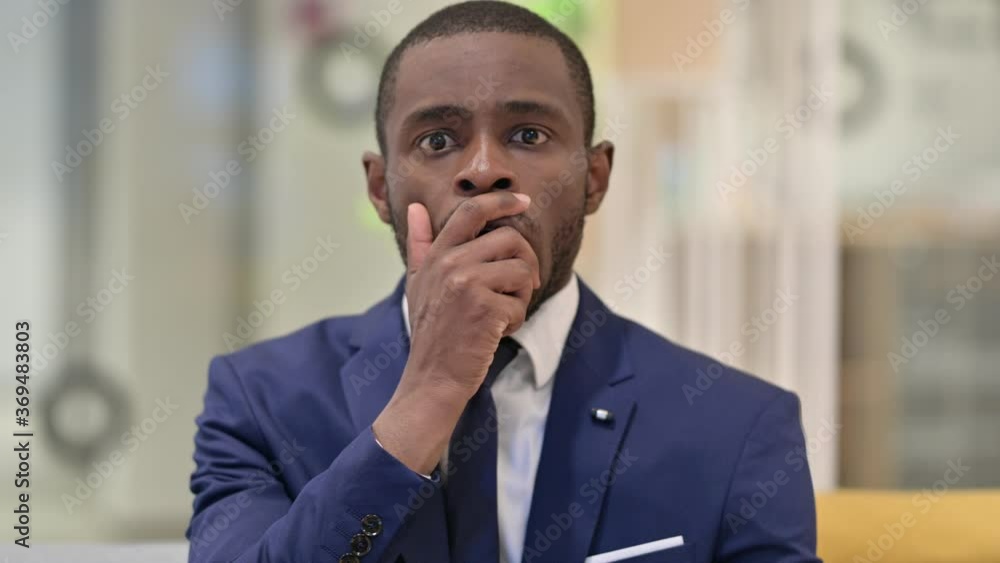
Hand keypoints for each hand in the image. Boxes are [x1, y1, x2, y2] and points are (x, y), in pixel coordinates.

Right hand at [403, 191, 539, 395]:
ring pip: (521, 270)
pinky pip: (521, 303)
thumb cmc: (431, 332)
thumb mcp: (418, 284)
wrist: (432, 377)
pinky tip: (495, 333)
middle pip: (509, 238)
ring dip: (520, 296)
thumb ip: (420, 245)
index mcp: (437, 255)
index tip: (523, 201)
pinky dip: (516, 320)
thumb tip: (415, 208)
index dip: (502, 200)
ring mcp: (468, 284)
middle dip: (525, 262)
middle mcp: (450, 264)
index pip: (471, 211)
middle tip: (523, 286)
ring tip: (501, 314)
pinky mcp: (486, 308)